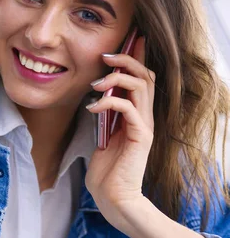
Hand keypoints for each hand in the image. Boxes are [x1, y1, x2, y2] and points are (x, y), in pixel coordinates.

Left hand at [85, 36, 155, 225]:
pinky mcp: (141, 137)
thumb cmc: (105, 171)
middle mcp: (144, 117)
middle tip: (105, 56)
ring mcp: (144, 126)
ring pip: (141, 86)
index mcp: (136, 115)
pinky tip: (92, 108)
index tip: (124, 41)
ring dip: (117, 78)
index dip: (136, 58)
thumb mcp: (102, 136)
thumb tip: (95, 99)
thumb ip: (104, 117)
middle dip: (126, 60)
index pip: (141, 79)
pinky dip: (109, 102)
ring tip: (97, 84)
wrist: (112, 197)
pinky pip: (129, 109)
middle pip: (146, 75)